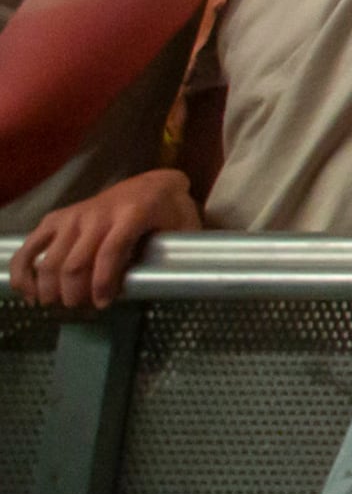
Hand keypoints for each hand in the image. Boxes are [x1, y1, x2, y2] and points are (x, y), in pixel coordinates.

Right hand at [9, 170, 197, 309]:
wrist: (153, 184)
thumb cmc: (171, 211)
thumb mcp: (185, 227)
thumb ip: (179, 252)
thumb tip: (173, 284)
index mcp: (133, 213)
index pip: (110, 252)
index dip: (102, 282)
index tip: (102, 304)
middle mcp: (99, 213)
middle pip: (75, 263)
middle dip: (73, 294)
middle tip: (80, 310)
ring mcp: (75, 214)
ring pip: (50, 259)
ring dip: (49, 289)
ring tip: (58, 306)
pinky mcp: (59, 217)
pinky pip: (31, 245)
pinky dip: (24, 271)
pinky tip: (29, 293)